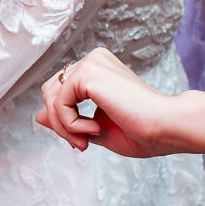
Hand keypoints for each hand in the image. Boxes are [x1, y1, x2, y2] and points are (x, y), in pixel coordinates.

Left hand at [36, 47, 193, 157]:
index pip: (60, 93)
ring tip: (88, 139)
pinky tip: (94, 129)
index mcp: (98, 69)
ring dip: (64, 127)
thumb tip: (36, 116)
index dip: (63, 122)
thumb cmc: (143, 132)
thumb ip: (67, 120)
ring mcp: (90, 63)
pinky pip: (58, 103)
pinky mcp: (88, 72)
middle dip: (60, 124)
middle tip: (82, 145)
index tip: (83, 142)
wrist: (168, 127)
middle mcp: (93, 60)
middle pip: (50, 93)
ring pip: (50, 98)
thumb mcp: (94, 129)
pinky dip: (69, 124)